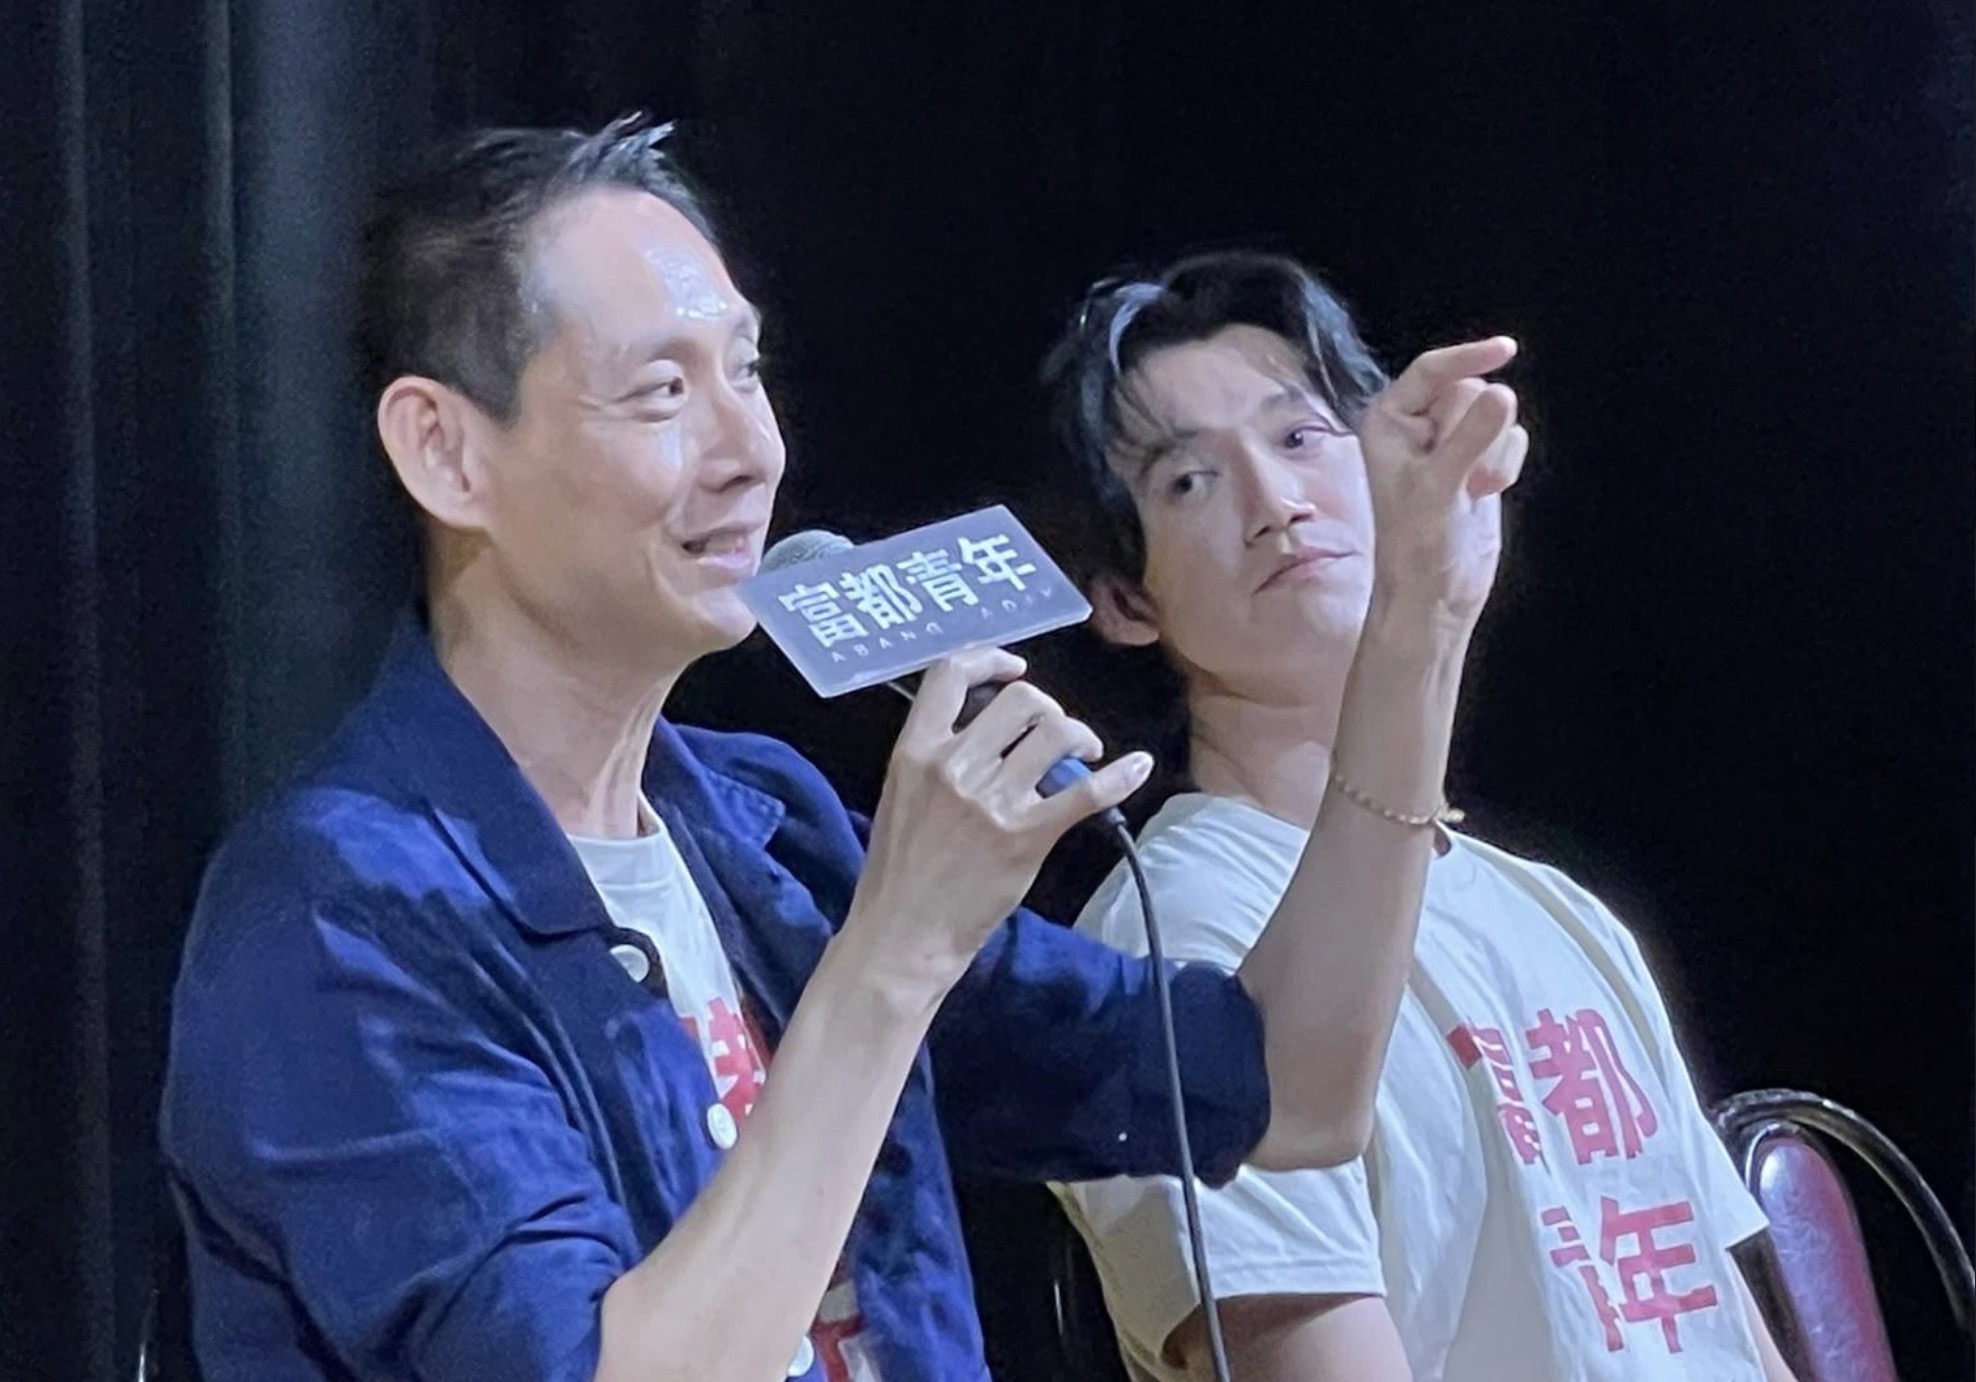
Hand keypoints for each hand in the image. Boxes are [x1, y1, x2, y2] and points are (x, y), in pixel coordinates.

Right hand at [845, 647, 1152, 997]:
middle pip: (1020, 700)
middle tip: (1056, 732)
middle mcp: (954, 766)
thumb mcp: (900, 796)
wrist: (901, 935)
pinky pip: (1084, 793)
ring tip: (1086, 752)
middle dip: (1049, 707)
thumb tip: (985, 733)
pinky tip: (1137, 767)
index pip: (950, 675)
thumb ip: (936, 758)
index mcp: (914, 751)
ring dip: (1080, 736)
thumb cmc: (897, 873)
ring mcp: (991, 801)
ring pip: (1055, 733)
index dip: (989, 659)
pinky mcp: (1025, 837)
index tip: (1014, 669)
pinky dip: (1119, 776)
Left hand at [1356, 337, 1528, 625]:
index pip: (1431, 371)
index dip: (1467, 358)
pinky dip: (1505, 465)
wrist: (1436, 592)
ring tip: (1471, 491)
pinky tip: (1484, 495)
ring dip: (1492, 454)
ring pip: (1495, 414)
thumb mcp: (1439, 487)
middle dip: (1475, 433)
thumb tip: (1504, 393)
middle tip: (1462, 476)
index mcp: (1388, 421)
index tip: (1506, 350)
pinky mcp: (1479, 459)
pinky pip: (1511, 437)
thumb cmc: (1418, 544)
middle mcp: (1416, 425)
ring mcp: (1450, 442)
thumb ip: (1469, 438)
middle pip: (1469, 391)